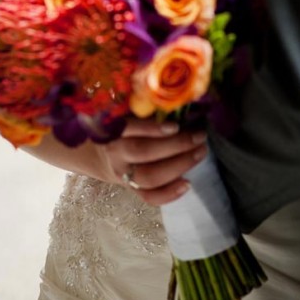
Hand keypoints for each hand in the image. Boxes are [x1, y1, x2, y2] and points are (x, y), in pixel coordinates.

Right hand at [93, 118, 207, 206]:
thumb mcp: (122, 112)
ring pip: (149, 176)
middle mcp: (116, 153)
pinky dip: (169, 193)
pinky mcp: (132, 190)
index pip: (129, 128)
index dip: (152, 129)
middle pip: (144, 152)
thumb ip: (142, 108)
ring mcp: (123, 174)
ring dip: (178, 166)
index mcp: (111, 129)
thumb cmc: (118, 125)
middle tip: (199, 136)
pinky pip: (150, 197)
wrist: (99, 153)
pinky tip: (188, 183)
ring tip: (200, 152)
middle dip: (175, 145)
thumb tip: (176, 102)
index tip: (175, 126)